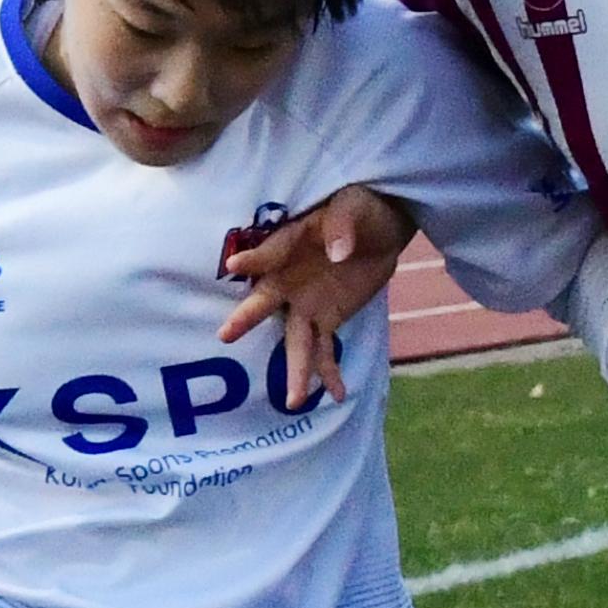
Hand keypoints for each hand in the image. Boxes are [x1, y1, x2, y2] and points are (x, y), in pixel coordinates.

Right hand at [214, 185, 422, 408]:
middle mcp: (288, 280)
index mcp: (290, 246)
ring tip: (295, 400)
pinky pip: (325, 351)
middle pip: (264, 303)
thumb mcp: (353, 206)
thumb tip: (339, 253)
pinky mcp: (327, 320)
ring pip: (295, 341)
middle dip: (246, 319)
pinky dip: (330, 373)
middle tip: (225, 335)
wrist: (382, 229)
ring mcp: (306, 305)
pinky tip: (337, 394)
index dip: (253, 259)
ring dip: (295, 370)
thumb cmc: (360, 208)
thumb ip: (342, 227)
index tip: (236, 265)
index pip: (269, 253)